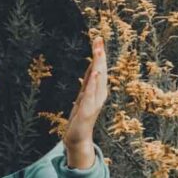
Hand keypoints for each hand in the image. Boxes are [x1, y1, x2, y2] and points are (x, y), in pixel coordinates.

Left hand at [63, 35, 108, 149]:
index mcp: (98, 91)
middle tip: (99, 39)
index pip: (99, 69)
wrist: (77, 139)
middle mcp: (99, 95)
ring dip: (98, 65)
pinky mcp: (87, 110)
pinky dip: (93, 83)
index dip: (99, 54)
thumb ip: (88, 83)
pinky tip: (95, 73)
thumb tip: (93, 68)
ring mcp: (94, 103)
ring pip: (97, 80)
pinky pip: (91, 94)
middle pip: (100, 71)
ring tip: (98, 52)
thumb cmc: (80, 118)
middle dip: (100, 55)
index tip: (98, 39)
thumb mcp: (83, 96)